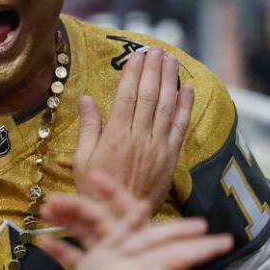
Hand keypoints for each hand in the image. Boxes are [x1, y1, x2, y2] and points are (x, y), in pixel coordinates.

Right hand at [75, 47, 193, 207]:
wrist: (120, 219)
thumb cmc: (95, 189)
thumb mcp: (82, 159)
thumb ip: (88, 127)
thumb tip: (86, 99)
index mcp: (115, 136)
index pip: (127, 95)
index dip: (133, 73)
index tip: (136, 55)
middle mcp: (139, 137)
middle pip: (149, 96)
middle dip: (153, 70)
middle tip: (156, 50)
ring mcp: (158, 147)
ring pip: (166, 107)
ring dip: (170, 81)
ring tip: (171, 61)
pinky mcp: (170, 157)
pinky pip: (180, 127)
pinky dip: (184, 107)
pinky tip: (187, 90)